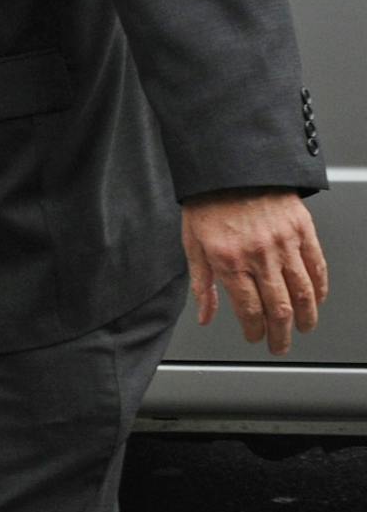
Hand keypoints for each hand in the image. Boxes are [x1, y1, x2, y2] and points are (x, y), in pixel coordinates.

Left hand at [181, 188, 329, 354]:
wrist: (230, 165)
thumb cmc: (207, 202)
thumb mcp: (192, 243)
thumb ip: (201, 283)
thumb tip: (204, 315)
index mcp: (229, 261)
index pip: (248, 310)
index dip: (254, 330)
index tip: (254, 337)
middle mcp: (258, 256)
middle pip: (278, 308)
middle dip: (280, 334)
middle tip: (280, 346)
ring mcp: (284, 244)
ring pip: (302, 293)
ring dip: (305, 317)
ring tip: (303, 328)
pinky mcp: (302, 230)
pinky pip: (317, 266)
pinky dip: (319, 288)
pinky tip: (316, 300)